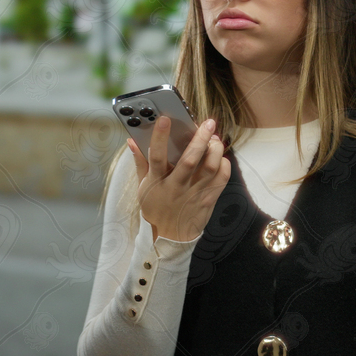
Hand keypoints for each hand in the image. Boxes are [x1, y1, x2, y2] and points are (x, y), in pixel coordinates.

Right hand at [128, 116, 230, 241]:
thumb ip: (140, 162)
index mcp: (157, 182)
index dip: (160, 137)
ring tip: (215, 139)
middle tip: (208, 123)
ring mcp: (194, 194)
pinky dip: (223, 165)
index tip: (165, 118)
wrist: (169, 237)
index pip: (157, 157)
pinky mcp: (208, 200)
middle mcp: (176, 187)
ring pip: (209, 168)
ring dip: (215, 150)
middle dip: (200, 139)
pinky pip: (221, 180)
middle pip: (189, 160)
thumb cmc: (155, 207)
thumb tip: (132, 140)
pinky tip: (220, 157)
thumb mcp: (142, 187)